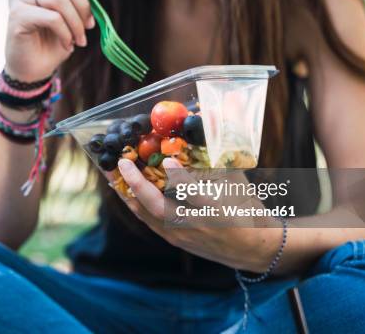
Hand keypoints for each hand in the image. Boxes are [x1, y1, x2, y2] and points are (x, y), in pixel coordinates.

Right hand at [4, 0, 94, 81]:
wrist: (34, 69)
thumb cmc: (52, 42)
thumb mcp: (70, 16)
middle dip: (82, 6)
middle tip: (87, 27)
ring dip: (76, 23)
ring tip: (79, 40)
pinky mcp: (17, 16)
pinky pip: (52, 17)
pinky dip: (66, 32)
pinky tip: (67, 44)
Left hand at [115, 158, 283, 272]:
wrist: (253, 249)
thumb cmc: (248, 209)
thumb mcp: (240, 181)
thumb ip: (221, 154)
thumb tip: (214, 116)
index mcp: (219, 210)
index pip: (196, 195)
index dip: (180, 178)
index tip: (168, 159)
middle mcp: (197, 225)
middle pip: (161, 208)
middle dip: (138, 185)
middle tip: (123, 162)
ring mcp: (183, 235)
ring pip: (149, 215)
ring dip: (128, 194)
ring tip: (112, 173)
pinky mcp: (175, 239)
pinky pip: (149, 221)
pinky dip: (135, 204)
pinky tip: (123, 190)